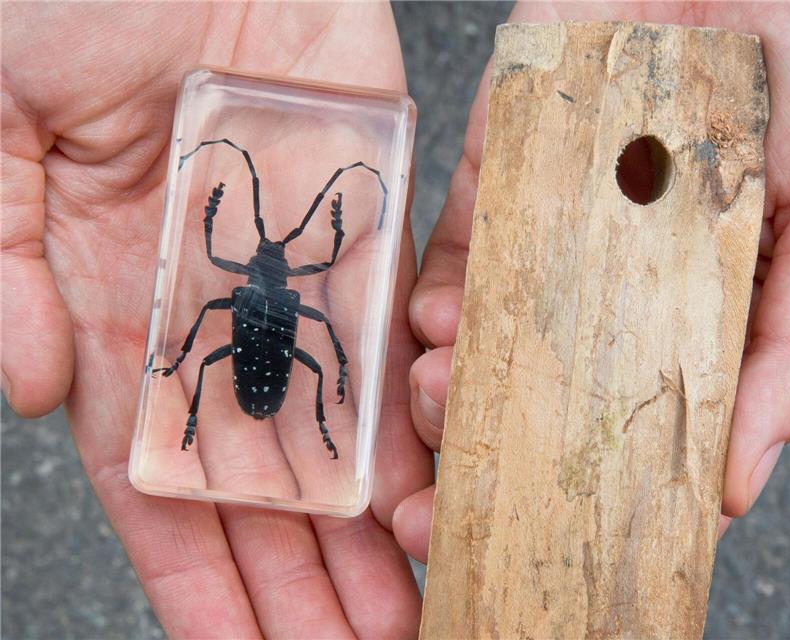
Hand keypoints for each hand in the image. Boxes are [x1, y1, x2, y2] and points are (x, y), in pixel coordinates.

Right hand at [2, 3, 431, 636]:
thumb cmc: (69, 3)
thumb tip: (38, 392)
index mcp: (119, 312)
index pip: (162, 484)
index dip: (198, 578)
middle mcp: (215, 316)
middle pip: (266, 483)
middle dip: (299, 583)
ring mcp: (295, 278)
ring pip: (340, 432)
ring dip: (368, 530)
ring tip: (405, 612)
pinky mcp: (368, 229)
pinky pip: (396, 342)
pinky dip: (414, 420)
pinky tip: (432, 496)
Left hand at [393, 2, 789, 560]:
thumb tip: (733, 487)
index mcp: (712, 307)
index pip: (648, 419)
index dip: (599, 487)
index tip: (551, 541)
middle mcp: (625, 276)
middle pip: (550, 389)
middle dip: (495, 452)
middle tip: (451, 504)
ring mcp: (559, 220)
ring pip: (493, 330)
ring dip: (454, 384)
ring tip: (442, 408)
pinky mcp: (505, 161)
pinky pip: (457, 242)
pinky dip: (440, 296)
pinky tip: (435, 333)